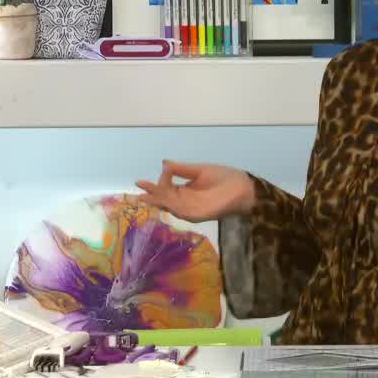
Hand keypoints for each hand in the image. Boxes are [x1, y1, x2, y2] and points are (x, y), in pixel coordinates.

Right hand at [135, 160, 256, 221]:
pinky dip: (171, 205)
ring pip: (170, 206)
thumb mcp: (199, 170)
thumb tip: (164, 163)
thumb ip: (182, 169)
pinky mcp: (197, 215)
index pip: (166, 188)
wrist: (242, 188)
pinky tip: (163, 199)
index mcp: (185, 190)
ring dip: (157, 201)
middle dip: (150, 196)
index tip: (156, 172)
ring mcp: (190, 209)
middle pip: (164, 199)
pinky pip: (181, 211)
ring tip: (144, 196)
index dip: (157, 183)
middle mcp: (185, 201)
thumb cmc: (224, 178)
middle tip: (136, 192)